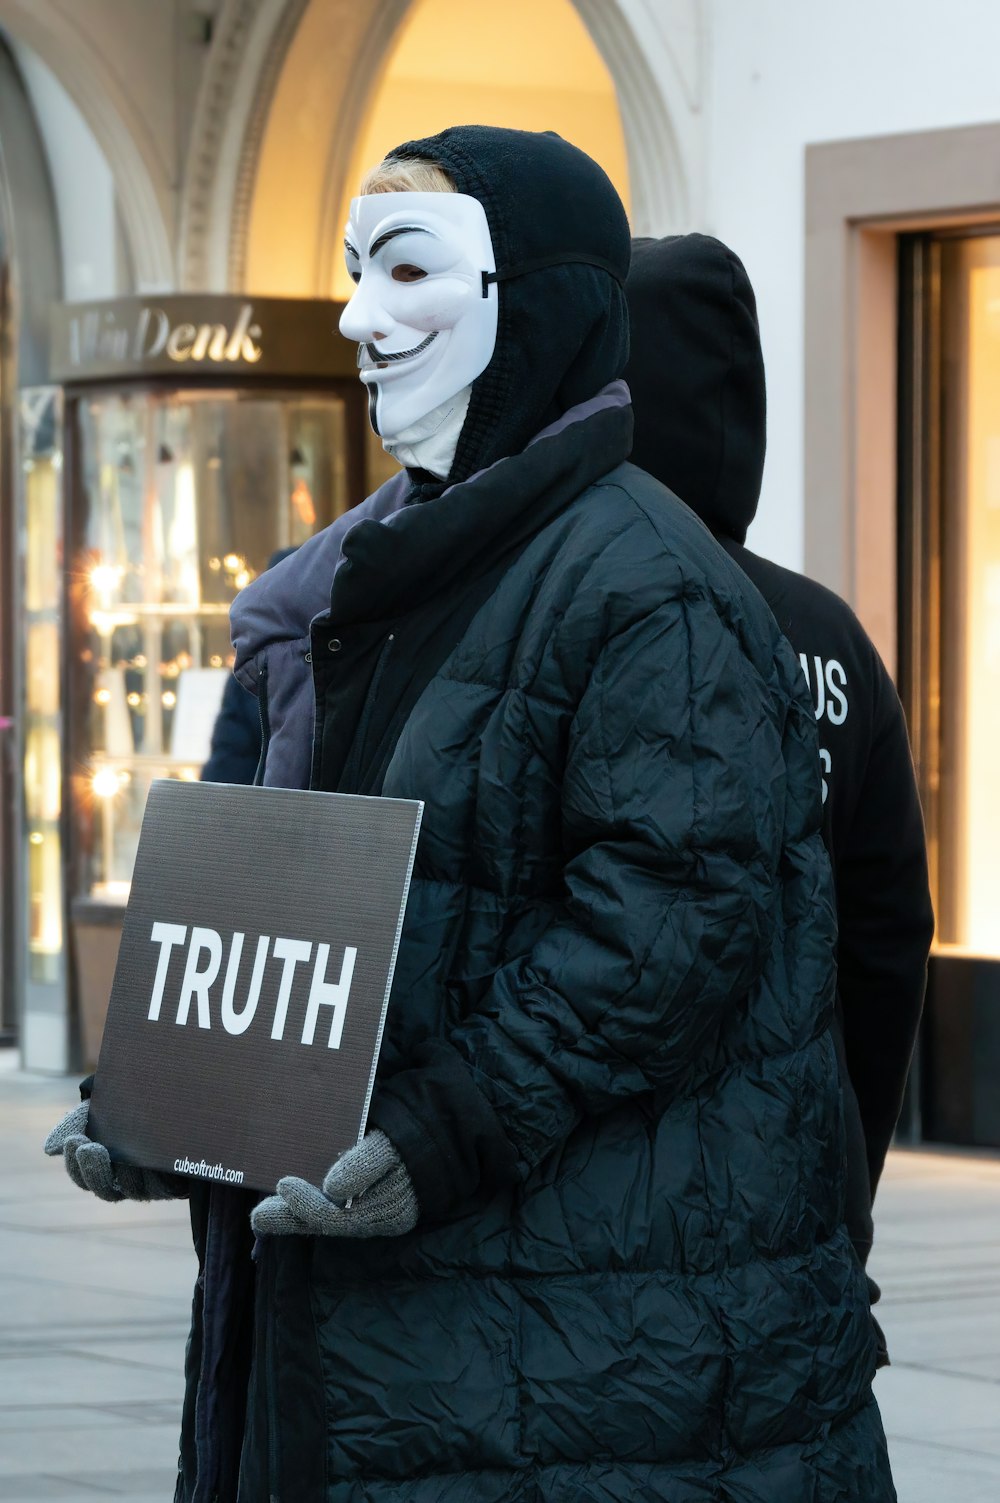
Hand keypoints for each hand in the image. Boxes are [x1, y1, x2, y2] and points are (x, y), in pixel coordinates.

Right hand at [44, 1101, 181, 1201]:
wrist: (187, 1103)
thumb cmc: (142, 1106)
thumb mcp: (109, 1108)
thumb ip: (81, 1121)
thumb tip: (52, 1148)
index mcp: (109, 1167)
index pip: (84, 1177)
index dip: (76, 1164)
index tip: (72, 1140)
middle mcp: (129, 1182)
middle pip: (106, 1190)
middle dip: (94, 1171)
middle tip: (89, 1147)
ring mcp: (153, 1185)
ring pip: (134, 1189)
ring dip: (124, 1170)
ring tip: (124, 1148)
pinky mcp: (179, 1184)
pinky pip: (165, 1186)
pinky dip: (155, 1173)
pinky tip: (150, 1155)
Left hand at [251, 1129, 417, 1238]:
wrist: (447, 1132)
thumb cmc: (417, 1134)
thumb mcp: (392, 1142)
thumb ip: (366, 1163)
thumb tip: (332, 1188)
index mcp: (388, 1205)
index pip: (337, 1215)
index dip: (306, 1205)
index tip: (283, 1184)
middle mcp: (383, 1217)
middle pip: (330, 1223)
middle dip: (292, 1219)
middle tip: (257, 1215)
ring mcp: (382, 1214)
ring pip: (333, 1221)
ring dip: (298, 1217)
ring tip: (265, 1213)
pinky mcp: (378, 1207)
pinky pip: (341, 1215)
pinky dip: (316, 1210)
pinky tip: (295, 1205)